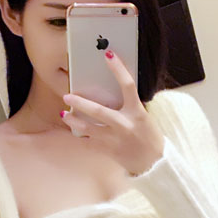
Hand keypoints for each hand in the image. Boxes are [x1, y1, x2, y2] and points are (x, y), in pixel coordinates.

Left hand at [60, 50, 164, 174]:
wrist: (154, 163)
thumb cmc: (149, 137)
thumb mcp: (143, 117)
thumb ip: (128, 106)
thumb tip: (110, 92)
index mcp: (137, 112)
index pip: (128, 85)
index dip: (118, 68)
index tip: (108, 54)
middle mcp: (124, 125)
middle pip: (98, 111)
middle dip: (81, 103)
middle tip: (67, 96)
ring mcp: (115, 139)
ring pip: (88, 129)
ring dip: (73, 121)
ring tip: (64, 114)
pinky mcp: (108, 151)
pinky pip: (88, 142)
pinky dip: (80, 136)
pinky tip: (74, 130)